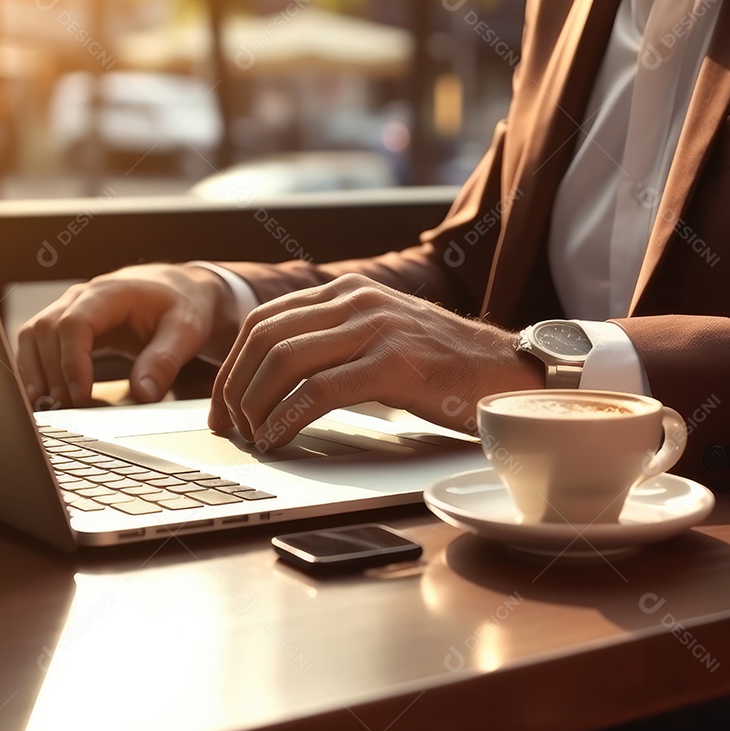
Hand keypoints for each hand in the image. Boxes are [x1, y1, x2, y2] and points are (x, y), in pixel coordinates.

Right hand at [17, 264, 235, 407]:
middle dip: (51, 372)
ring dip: (35, 371)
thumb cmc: (184, 307)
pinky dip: (35, 368)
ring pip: (33, 335)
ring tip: (49, 407)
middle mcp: (82, 296)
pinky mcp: (67, 324)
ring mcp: (70, 308)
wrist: (181, 291)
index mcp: (110, 293)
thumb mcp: (186, 332)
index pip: (74, 324)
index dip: (71, 361)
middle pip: (45, 330)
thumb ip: (164, 361)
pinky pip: (38, 343)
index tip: (80, 395)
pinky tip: (44, 396)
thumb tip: (143, 395)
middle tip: (65, 409)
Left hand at [207, 274, 542, 448]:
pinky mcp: (394, 364)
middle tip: (227, 427)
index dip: (231, 366)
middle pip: (265, 338)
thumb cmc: (444, 366)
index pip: (263, 320)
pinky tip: (281, 438)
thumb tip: (277, 378)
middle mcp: (357, 300)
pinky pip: (319, 391)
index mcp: (347, 292)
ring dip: (256, 405)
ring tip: (253, 437)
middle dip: (234, 388)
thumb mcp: (381, 336)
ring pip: (285, 360)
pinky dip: (288, 419)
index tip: (221, 404)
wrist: (507, 371)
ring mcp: (376, 328)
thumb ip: (335, 341)